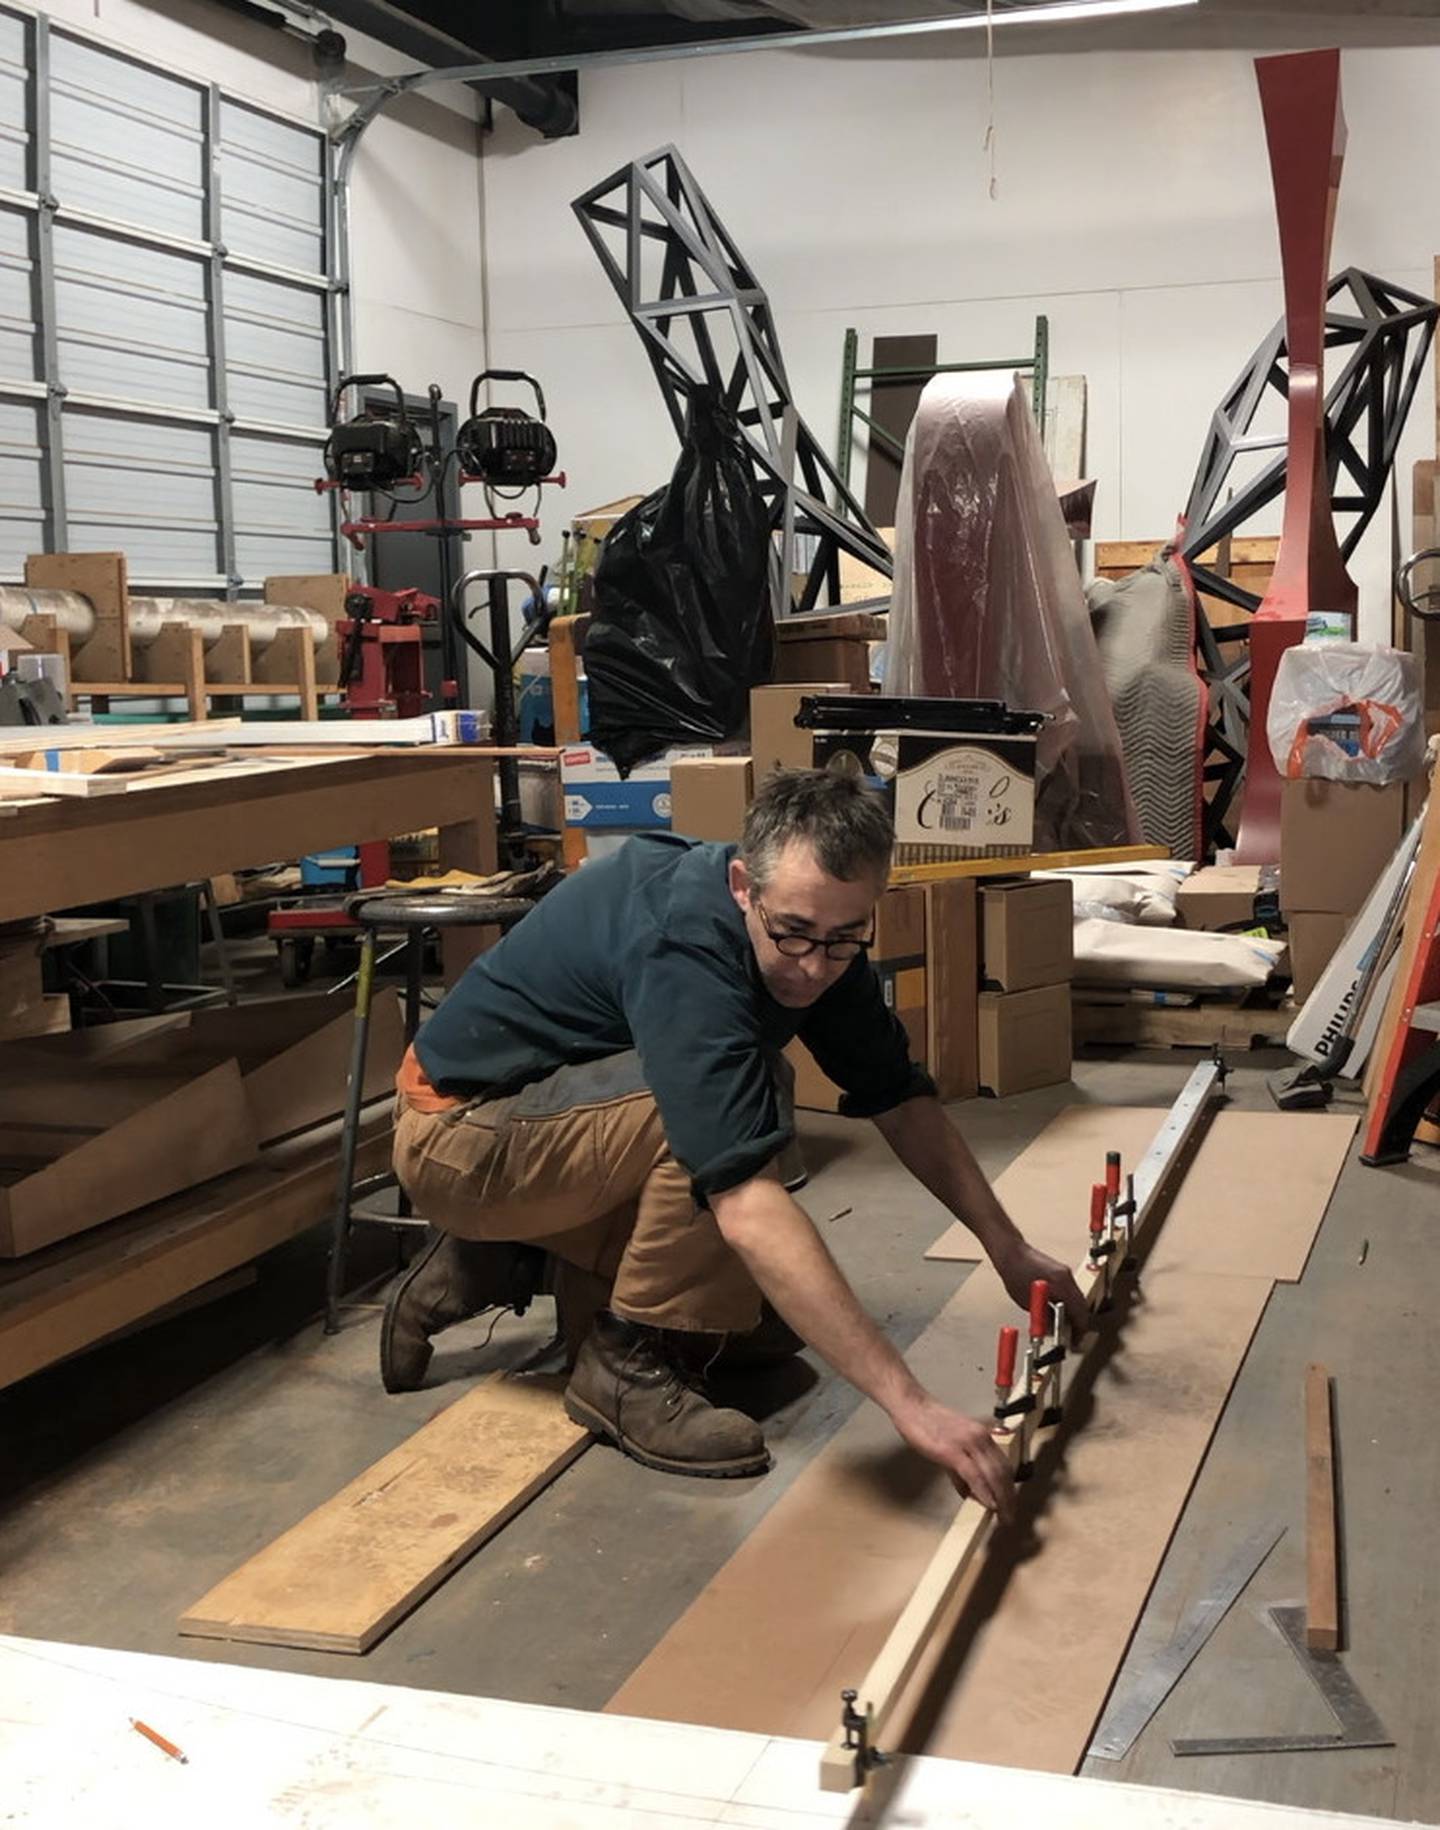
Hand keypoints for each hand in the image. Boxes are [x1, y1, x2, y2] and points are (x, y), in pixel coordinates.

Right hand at [892, 1394, 1015, 1520]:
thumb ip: (961, 1469)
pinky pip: (974, 1475)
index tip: (1010, 1504)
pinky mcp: (952, 1451)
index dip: (1009, 1487)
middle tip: (1009, 1517)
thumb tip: (969, 1491)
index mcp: (982, 1435)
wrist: (911, 1405)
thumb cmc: (928, 1422)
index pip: (1003, 1464)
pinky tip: (989, 1504)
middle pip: (1002, 1471)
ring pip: (993, 1474)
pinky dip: (984, 1491)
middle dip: (1009, 1497)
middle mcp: (980, 1437)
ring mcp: (968, 1443)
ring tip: (1003, 1516)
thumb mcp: (951, 1445)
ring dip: (1001, 1498)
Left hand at [990, 1236, 1088, 1338]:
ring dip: (1075, 1312)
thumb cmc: (1014, 1273)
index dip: (1080, 1329)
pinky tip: (1060, 1310)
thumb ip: (1044, 1317)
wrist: (1010, 1251)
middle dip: (1079, 1322)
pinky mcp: (1061, 1270)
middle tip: (1073, 1335)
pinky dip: (1069, 1302)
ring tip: (1066, 1325)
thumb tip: (1053, 1330)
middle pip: (1082, 1305)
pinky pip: (1071, 1290)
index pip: (1081, 1313)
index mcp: (1062, 1286)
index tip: (1077, 1340)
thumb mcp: (1028, 1303)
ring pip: (1078, 1298)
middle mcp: (1067, 1277)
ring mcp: (1065, 1272)